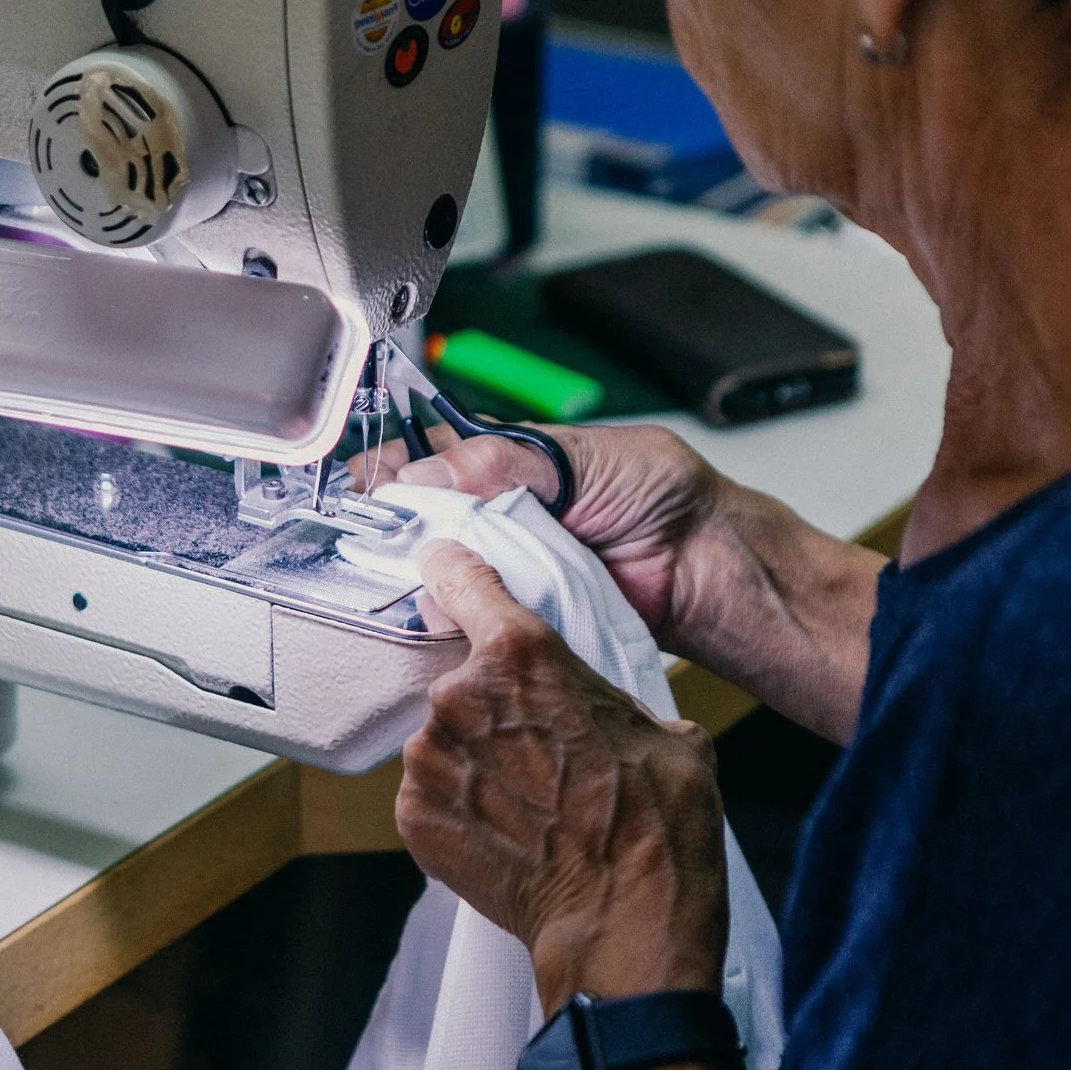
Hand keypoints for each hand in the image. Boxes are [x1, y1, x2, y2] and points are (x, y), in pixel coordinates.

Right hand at [355, 423, 720, 638]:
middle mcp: (499, 514)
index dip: (392, 467)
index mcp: (507, 460)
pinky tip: (446, 608)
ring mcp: (508, 565)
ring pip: (442, 568)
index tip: (363, 483)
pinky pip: (475, 611)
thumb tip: (430, 472)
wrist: (707, 564)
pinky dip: (458, 612)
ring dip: (426, 572)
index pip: (430, 457)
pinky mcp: (521, 611)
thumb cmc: (661, 494)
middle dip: (397, 527)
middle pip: (423, 519)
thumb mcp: (585, 457)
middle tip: (378, 534)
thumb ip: (508, 461)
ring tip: (418, 572)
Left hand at [397, 542, 729, 1013]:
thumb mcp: (665, 734)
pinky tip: (506, 829)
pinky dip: (461, 802)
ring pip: (446, 735)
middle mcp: (459, 696)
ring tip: (530, 799)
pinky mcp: (411, 815)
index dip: (455, 570)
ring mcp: (427, 759)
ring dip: (477, 755)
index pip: (461, 578)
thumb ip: (606, 695)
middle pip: (462, 673)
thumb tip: (594, 705)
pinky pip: (433, 789)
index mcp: (522, 656)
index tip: (447, 568)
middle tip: (540, 746)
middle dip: (495, 700)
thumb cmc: (657, 830)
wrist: (624, 930)